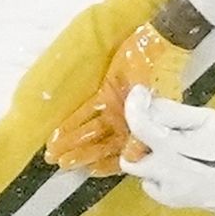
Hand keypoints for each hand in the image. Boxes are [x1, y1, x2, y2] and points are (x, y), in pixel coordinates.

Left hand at [49, 23, 192, 175]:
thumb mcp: (156, 100)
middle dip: (82, 156)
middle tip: (61, 165)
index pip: (123, 153)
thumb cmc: (162, 71)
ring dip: (72, 144)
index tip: (90, 171)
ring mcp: (116, 111)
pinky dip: (72, 124)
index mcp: (144, 128)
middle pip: (103, 146)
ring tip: (53, 156)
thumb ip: (143, 127)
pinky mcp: (105, 96)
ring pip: (91, 132)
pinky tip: (57, 135)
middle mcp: (129, 124)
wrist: (161, 44)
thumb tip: (131, 155)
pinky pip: (86, 113)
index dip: (107, 164)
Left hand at [121, 86, 214, 213]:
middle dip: (140, 134)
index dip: (134, 107)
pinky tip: (176, 165)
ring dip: (144, 153)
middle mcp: (168, 171)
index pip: (141, 126)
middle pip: (131, 148)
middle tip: (157, 124)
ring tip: (167, 146)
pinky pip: (148, 180)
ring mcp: (167, 188)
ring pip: (136, 166)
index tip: (138, 94)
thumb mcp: (209, 120)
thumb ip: (174, 112)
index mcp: (179, 146)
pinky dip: (155, 169)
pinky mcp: (167, 200)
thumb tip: (146, 102)